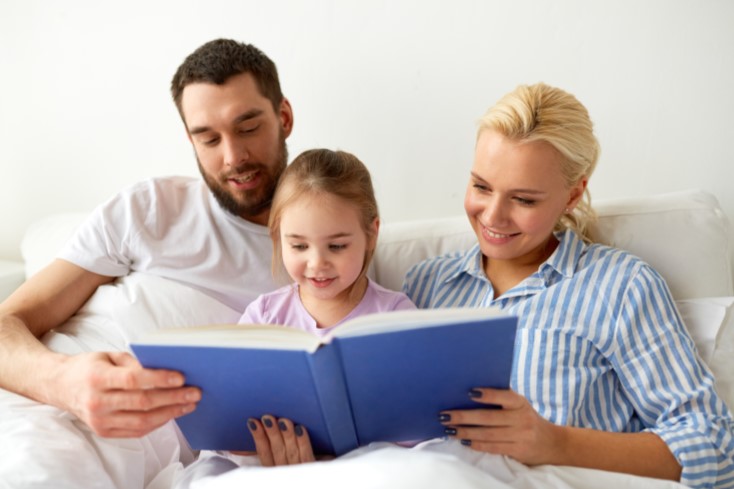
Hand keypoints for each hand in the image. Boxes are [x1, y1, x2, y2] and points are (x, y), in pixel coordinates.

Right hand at [56, 351, 200, 436]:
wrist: (60, 386)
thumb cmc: (89, 367)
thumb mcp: (109, 356)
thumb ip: (134, 363)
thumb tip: (166, 369)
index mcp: (97, 378)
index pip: (133, 380)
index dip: (159, 379)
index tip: (182, 378)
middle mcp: (97, 402)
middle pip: (142, 403)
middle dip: (173, 398)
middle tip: (195, 392)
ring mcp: (100, 421)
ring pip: (142, 421)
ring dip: (170, 413)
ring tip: (189, 404)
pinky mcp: (104, 432)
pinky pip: (136, 431)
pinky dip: (157, 423)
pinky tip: (172, 413)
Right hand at [247, 415, 315, 465]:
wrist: (315, 482)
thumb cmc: (296, 461)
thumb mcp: (280, 458)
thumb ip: (271, 446)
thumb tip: (256, 424)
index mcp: (273, 467)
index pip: (263, 452)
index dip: (257, 437)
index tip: (253, 421)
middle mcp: (284, 470)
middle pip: (277, 450)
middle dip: (272, 433)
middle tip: (267, 417)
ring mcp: (299, 470)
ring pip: (291, 452)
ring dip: (286, 435)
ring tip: (283, 421)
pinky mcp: (312, 468)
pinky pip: (307, 456)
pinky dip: (303, 442)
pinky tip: (300, 429)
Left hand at [440, 388, 563, 465]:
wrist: (552, 443)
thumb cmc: (526, 418)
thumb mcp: (520, 405)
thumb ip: (502, 399)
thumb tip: (469, 393)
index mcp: (520, 402)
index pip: (504, 396)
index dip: (488, 394)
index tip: (469, 392)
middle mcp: (522, 418)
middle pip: (489, 418)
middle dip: (464, 417)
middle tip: (445, 415)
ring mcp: (521, 436)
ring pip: (488, 434)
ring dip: (465, 432)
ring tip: (449, 429)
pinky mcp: (518, 451)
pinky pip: (493, 447)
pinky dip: (476, 444)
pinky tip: (464, 441)